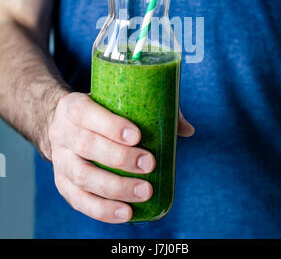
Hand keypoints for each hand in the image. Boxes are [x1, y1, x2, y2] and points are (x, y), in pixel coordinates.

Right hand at [48, 92, 193, 223]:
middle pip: (86, 146)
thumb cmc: (98, 112)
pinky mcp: (62, 183)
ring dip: (115, 187)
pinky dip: (102, 210)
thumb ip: (150, 109)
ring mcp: (60, 160)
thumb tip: (186, 130)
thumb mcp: (113, 100)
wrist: (64, 125)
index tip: (137, 136)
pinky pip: (79, 200)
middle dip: (119, 158)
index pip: (86, 113)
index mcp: (73, 107)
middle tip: (149, 164)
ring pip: (82, 177)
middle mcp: (61, 133)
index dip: (110, 125)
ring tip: (145, 191)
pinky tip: (126, 213)